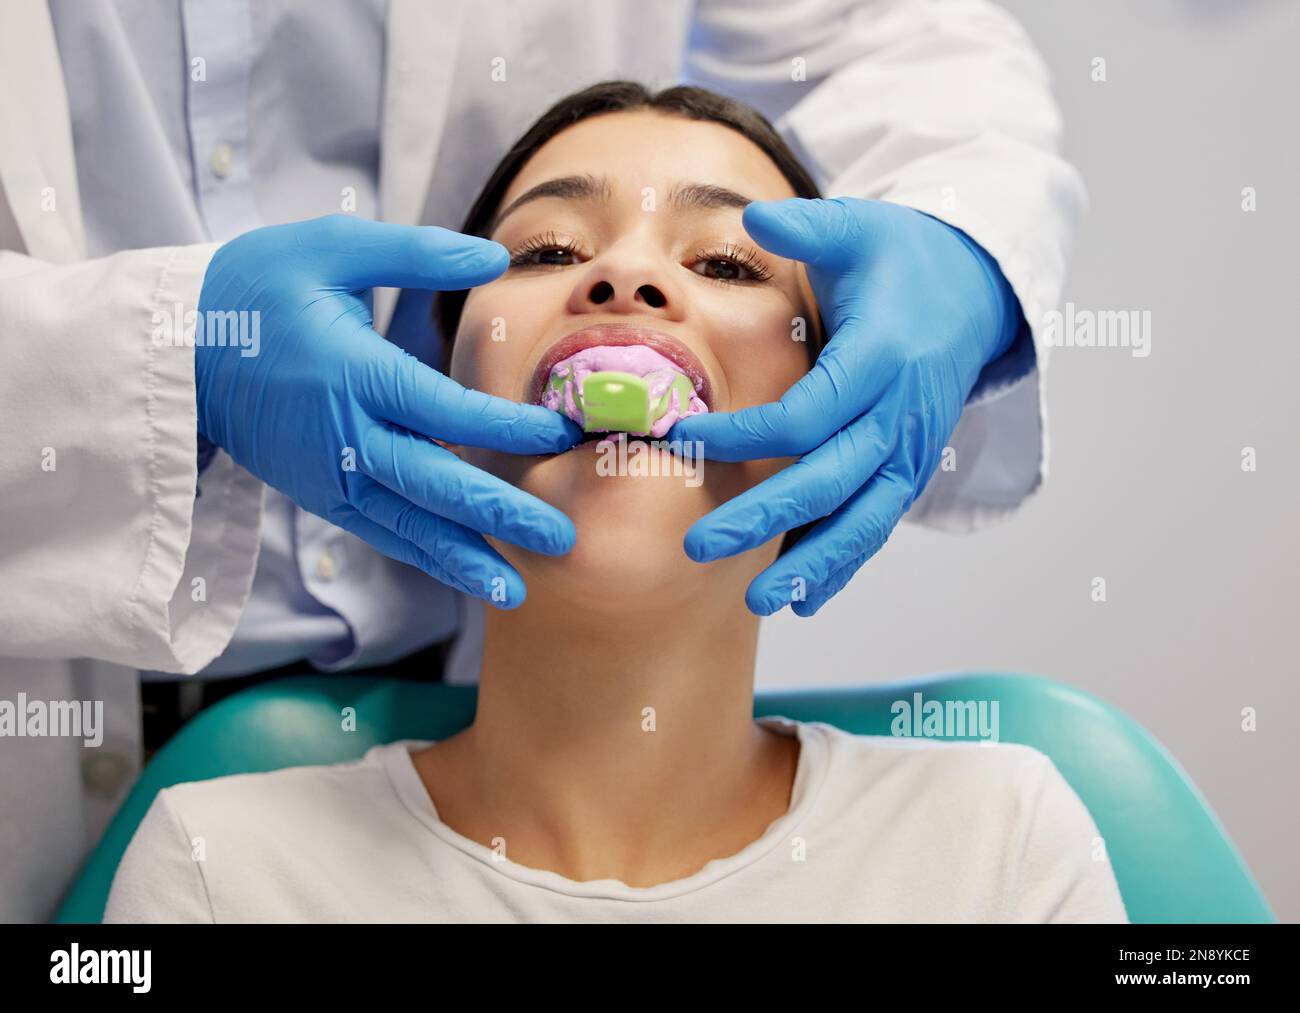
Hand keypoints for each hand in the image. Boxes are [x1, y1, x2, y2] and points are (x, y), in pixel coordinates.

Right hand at [194, 215, 581, 606]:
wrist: (178, 347)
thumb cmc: (260, 287)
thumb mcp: (333, 249)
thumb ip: (417, 253)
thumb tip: (495, 255)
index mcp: (354, 374)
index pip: (445, 411)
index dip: (506, 427)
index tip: (560, 435)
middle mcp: (344, 435)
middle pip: (434, 483)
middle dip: (500, 516)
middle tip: (560, 540)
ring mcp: (328, 474)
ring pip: (407, 525)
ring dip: (462, 559)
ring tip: (515, 592)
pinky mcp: (319, 494)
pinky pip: (380, 530)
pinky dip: (422, 555)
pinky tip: (463, 575)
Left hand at [671, 198, 1021, 615]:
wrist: (975, 288)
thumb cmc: (903, 257)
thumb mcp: (860, 226)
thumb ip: (808, 229)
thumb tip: (753, 218)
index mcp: (883, 355)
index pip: (809, 412)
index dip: (746, 434)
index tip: (683, 437)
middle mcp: (902, 411)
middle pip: (831, 478)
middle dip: (765, 517)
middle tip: (698, 546)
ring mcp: (912, 447)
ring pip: (864, 518)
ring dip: (812, 564)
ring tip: (758, 602)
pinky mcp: (910, 467)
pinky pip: (877, 523)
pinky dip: (843, 563)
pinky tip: (803, 599)